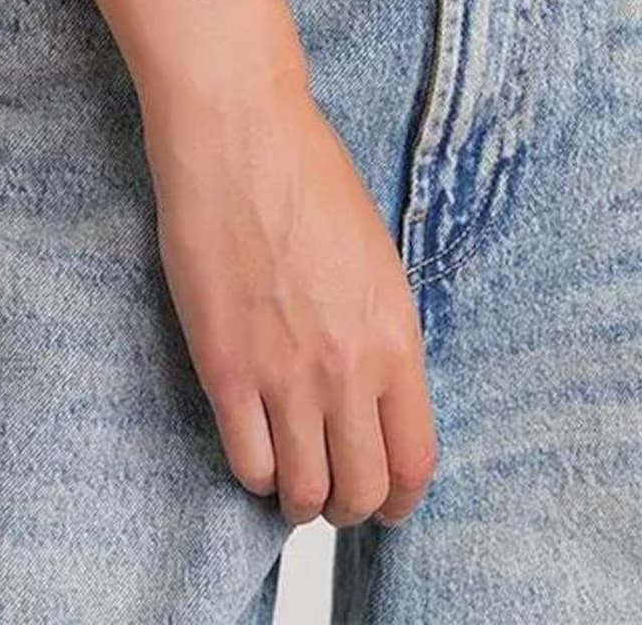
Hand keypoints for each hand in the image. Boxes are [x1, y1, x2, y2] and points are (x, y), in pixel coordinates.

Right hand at [141, 69, 437, 530]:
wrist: (242, 135)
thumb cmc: (311, 176)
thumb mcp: (378, 257)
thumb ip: (382, 333)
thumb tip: (377, 395)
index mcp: (396, 335)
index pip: (415, 460)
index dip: (401, 498)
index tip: (389, 503)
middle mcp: (348, 368)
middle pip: (362, 491)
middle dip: (350, 505)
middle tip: (335, 492)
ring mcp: (285, 374)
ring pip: (303, 493)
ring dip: (300, 498)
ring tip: (293, 477)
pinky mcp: (226, 371)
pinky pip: (248, 464)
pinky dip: (255, 472)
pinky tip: (256, 446)